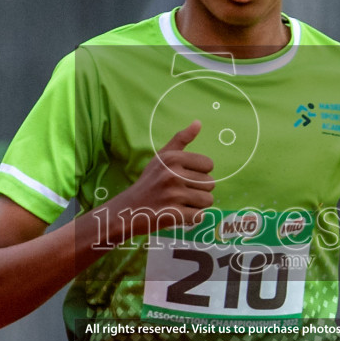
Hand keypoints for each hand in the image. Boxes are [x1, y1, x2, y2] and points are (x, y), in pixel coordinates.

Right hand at [105, 121, 215, 241]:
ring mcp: (173, 195)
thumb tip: (198, 122)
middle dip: (199, 190)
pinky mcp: (173, 215)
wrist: (129, 209)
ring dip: (197, 204)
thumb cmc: (149, 181)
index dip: (200, 173)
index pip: (208, 165)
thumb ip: (181, 140)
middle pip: (210, 184)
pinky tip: (179, 213)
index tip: (186, 177)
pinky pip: (200, 216)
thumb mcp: (161, 157)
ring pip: (207, 201)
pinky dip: (192, 218)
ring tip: (181, 203)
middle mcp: (173, 175)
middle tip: (181, 193)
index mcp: (172, 158)